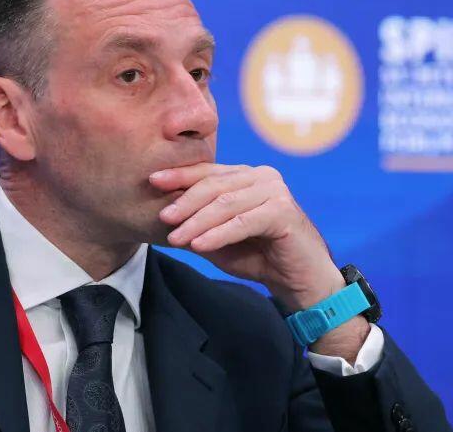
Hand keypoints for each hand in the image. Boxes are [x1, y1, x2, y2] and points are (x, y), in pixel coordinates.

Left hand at [149, 163, 369, 359]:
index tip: (152, 181)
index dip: (180, 176)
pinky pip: (242, 222)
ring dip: (197, 222)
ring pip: (226, 204)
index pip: (208, 172)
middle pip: (214, 185)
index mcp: (246, 176)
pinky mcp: (284, 211)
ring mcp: (275, 191)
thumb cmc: (260, 257)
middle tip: (163, 217)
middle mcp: (262, 176)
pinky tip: (199, 245)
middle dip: (185, 202)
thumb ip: (197, 224)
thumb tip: (163, 217)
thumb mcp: (220, 238)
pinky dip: (218, 234)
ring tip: (176, 238)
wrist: (300, 281)